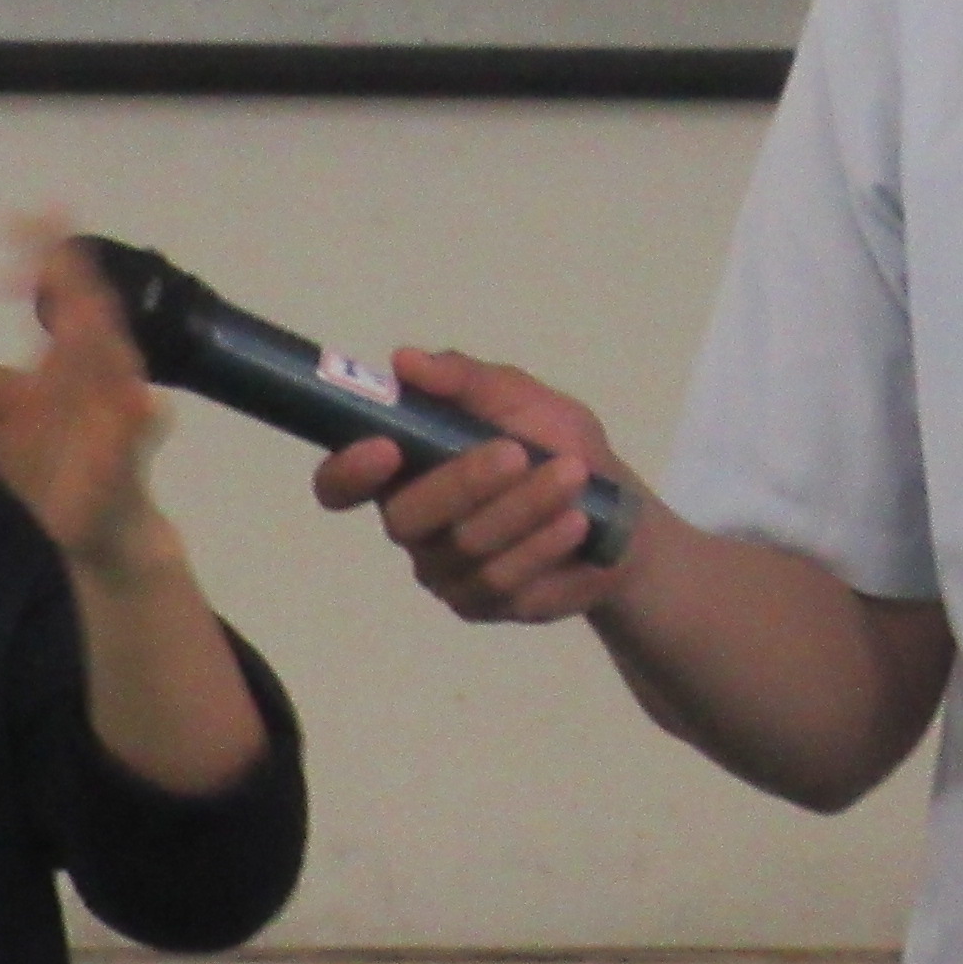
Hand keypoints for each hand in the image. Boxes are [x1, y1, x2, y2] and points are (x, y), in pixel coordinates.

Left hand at [0, 224, 171, 577]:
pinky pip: (135, 437)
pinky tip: (140, 402)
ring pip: (115, 366)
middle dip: (70, 282)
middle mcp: (104, 375)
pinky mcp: (128, 462)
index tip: (18, 215)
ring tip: (77, 297)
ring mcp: (122, 417)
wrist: (103, 526)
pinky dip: (140, 420)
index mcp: (77, 355)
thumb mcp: (7, 425)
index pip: (64, 292)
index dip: (44, 254)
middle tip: (44, 245)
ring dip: (99, 333)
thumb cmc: (57, 462)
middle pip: (92, 317)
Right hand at [311, 352, 632, 627]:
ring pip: (462, 548)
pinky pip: (499, 582)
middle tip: (516, 454)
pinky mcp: (481, 604)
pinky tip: (575, 523)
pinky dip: (540, 545)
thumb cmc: (557, 444)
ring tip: (573, 477)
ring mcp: (443, 570)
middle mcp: (412, 523)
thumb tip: (404, 360)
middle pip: (405, 518)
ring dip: (521, 508)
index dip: (348, 471)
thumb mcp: (520, 397)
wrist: (620, 513)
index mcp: (404, 469)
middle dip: (463, 483)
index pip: (342, 484)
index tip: (385, 448)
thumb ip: (464, 379)